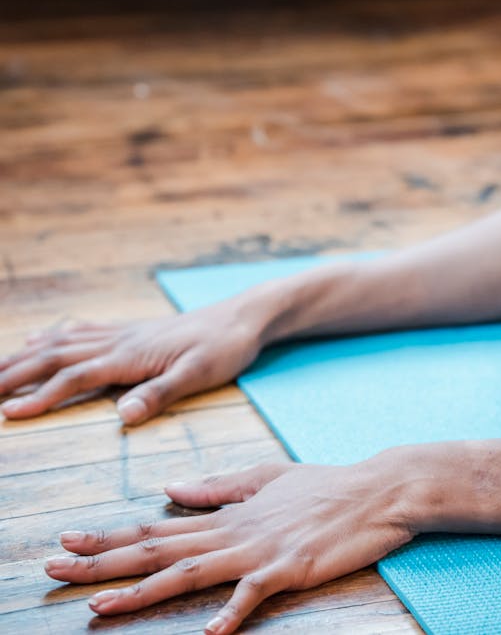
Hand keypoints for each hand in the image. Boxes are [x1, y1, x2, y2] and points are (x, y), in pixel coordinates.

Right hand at [0, 293, 269, 423]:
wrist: (244, 316)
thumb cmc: (225, 348)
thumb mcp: (198, 376)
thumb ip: (159, 394)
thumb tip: (122, 417)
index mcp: (131, 356)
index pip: (75, 378)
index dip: (41, 397)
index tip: (8, 414)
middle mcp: (120, 341)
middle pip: (57, 356)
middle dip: (17, 373)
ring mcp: (124, 333)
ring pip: (63, 341)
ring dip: (27, 354)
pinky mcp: (132, 331)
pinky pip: (82, 331)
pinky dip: (53, 336)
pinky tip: (38, 338)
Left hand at [44, 455, 415, 633]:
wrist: (376, 490)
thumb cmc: (324, 487)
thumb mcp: (264, 476)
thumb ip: (215, 487)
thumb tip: (168, 489)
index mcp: (225, 515)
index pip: (156, 527)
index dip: (109, 537)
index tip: (67, 542)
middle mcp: (232, 532)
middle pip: (158, 550)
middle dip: (103, 564)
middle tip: (54, 570)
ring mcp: (259, 551)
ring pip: (190, 573)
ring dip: (142, 590)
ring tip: (100, 607)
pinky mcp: (290, 568)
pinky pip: (256, 594)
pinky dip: (233, 613)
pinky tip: (210, 634)